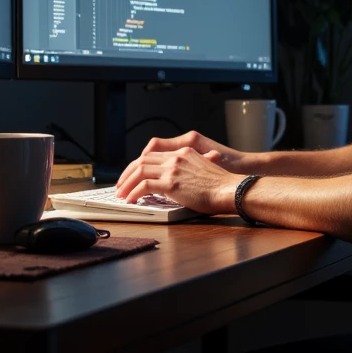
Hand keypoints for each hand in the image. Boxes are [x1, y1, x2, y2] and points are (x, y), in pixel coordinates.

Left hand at [114, 144, 240, 213]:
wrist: (231, 190)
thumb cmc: (221, 186)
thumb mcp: (204, 170)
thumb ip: (189, 170)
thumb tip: (178, 181)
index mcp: (183, 152)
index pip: (152, 155)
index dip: (137, 166)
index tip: (131, 176)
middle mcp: (176, 157)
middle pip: (142, 161)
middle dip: (127, 174)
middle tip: (120, 186)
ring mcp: (173, 169)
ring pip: (139, 171)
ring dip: (127, 183)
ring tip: (121, 194)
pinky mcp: (172, 183)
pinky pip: (144, 185)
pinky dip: (134, 192)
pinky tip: (131, 200)